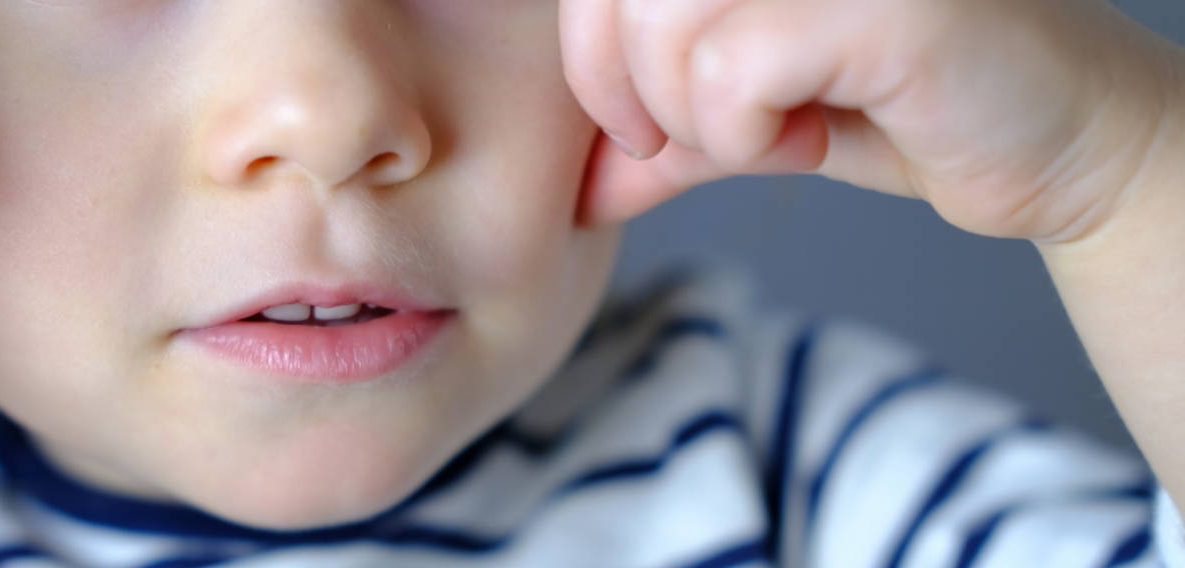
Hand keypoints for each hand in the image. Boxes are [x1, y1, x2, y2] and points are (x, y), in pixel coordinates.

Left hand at [562, 0, 1181, 243]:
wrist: (1058, 147)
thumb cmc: (907, 110)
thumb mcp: (754, 115)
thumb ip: (664, 131)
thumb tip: (577, 187)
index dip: (588, 46)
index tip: (632, 124)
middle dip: (617, 85)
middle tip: (674, 141)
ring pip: (666, 21)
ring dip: (693, 116)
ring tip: (770, 137)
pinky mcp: (886, 4)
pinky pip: (734, 70)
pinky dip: (747, 134)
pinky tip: (810, 141)